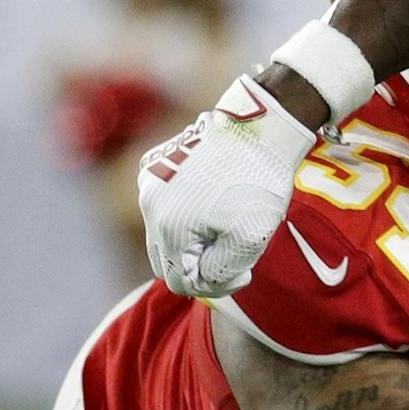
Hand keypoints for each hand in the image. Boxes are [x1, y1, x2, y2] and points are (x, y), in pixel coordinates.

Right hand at [138, 76, 315, 296]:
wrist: (261, 125)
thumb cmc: (260, 181)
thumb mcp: (251, 237)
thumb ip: (221, 271)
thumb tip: (201, 281)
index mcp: (169, 227)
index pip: (180, 281)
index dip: (214, 284)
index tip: (244, 270)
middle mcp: (149, 205)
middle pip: (165, 261)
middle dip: (198, 264)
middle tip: (234, 251)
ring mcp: (148, 182)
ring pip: (161, 233)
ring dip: (190, 239)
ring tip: (225, 224)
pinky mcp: (153, 165)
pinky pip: (161, 204)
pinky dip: (182, 212)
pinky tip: (212, 200)